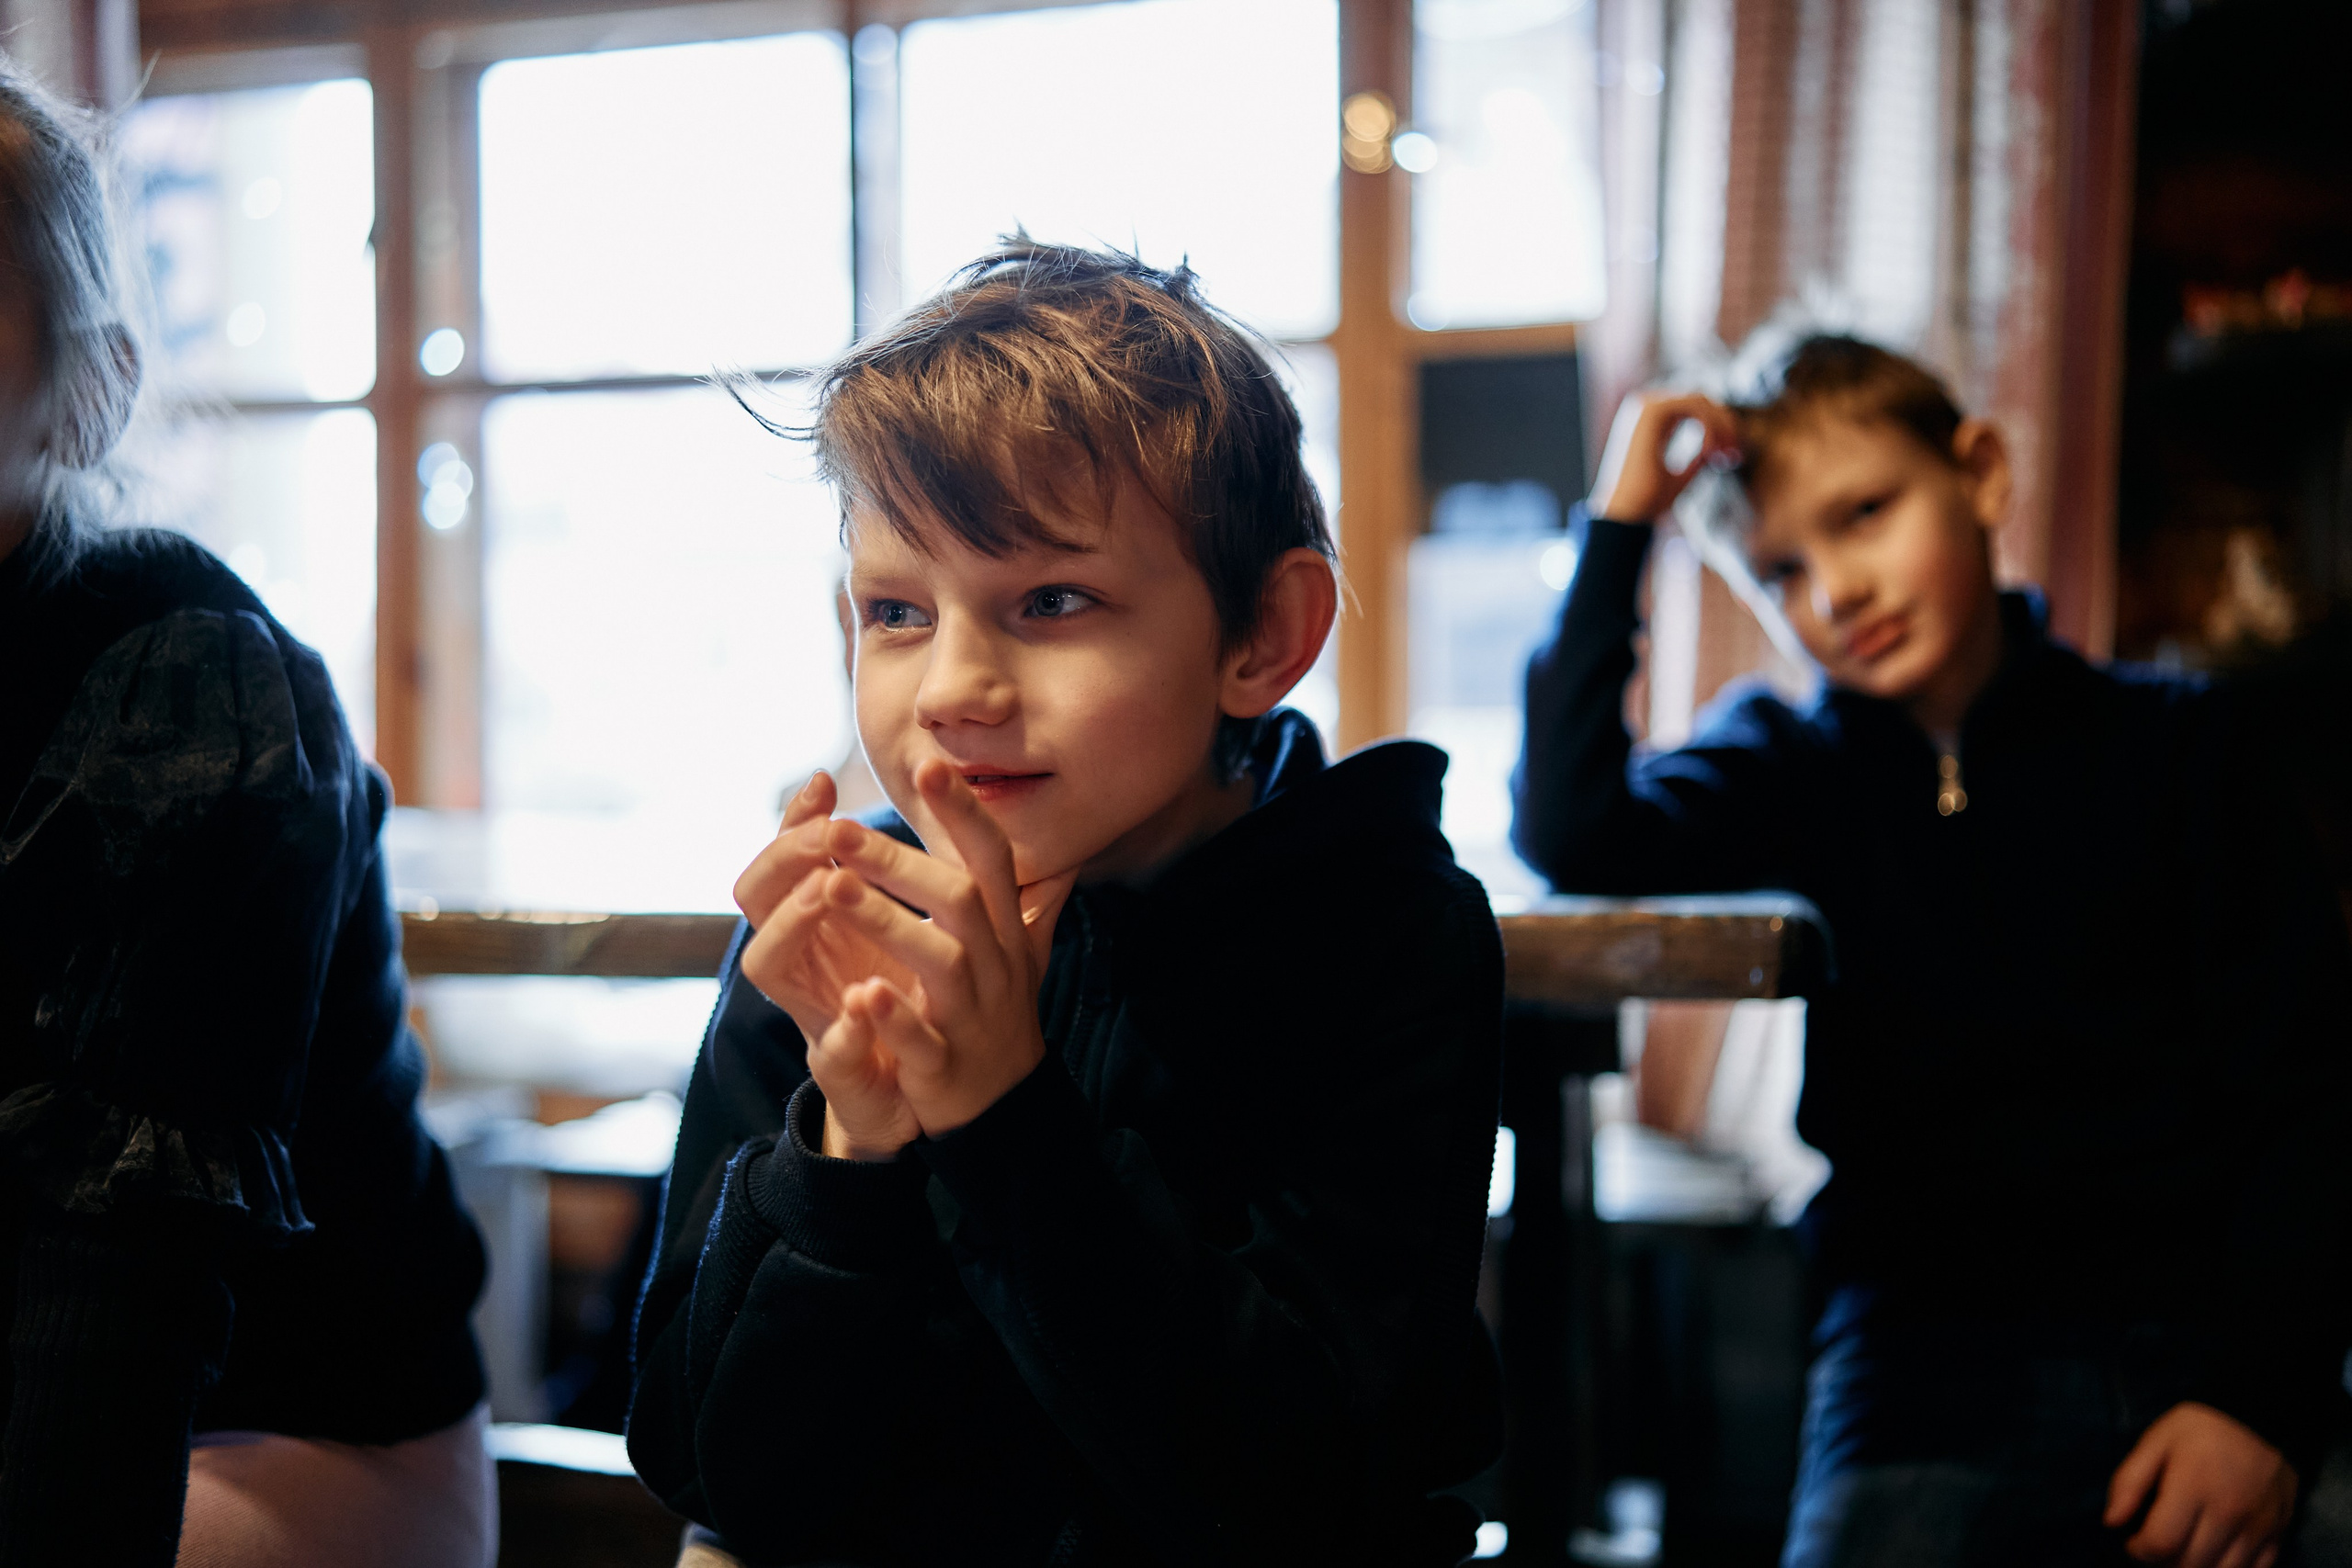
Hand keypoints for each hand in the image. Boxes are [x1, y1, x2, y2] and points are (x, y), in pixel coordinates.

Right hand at [732, 771, 922, 1159]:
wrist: (915, 1090)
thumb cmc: (892, 989)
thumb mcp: (882, 916)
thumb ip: (859, 860)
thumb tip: (825, 782)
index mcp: (812, 922)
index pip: (779, 859)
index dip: (792, 822)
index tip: (824, 785)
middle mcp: (799, 961)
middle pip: (756, 896)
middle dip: (787, 858)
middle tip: (831, 832)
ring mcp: (811, 1013)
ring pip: (768, 962)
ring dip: (794, 921)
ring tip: (827, 886)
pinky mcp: (840, 1069)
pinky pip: (831, 1048)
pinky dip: (845, 1024)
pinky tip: (865, 997)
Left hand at [806, 759, 1077, 1137]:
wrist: (1005, 1107)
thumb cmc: (1000, 1013)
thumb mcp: (1024, 951)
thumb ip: (1035, 900)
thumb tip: (1063, 851)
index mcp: (1005, 931)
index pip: (993, 859)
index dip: (966, 813)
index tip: (929, 765)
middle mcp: (995, 965)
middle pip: (960, 900)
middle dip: (900, 861)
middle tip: (839, 830)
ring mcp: (972, 1015)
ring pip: (940, 961)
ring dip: (887, 922)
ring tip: (831, 888)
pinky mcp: (945, 1065)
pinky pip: (920, 1038)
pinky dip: (891, 1017)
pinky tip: (858, 991)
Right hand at [1588, 391, 1741, 522]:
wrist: (1627, 513)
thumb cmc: (1649, 499)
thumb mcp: (1681, 474)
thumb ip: (1697, 457)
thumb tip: (1718, 446)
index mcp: (1649, 422)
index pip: (1693, 408)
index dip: (1719, 427)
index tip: (1732, 455)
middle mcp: (1644, 408)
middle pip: (1700, 400)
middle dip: (1725, 425)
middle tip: (1736, 454)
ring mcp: (1645, 406)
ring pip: (1699, 400)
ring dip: (1720, 426)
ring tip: (1726, 456)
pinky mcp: (1650, 411)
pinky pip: (1694, 407)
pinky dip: (1709, 427)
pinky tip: (1708, 453)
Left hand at [2106, 1402, 2296, 1567]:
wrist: (2261, 1415)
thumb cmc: (2200, 1428)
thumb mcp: (2155, 1441)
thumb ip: (2129, 1482)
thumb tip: (2110, 1522)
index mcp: (2193, 1486)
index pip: (2162, 1543)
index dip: (2139, 1550)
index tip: (2134, 1541)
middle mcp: (2229, 1512)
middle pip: (2190, 1565)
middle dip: (2164, 1563)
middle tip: (2158, 1546)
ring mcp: (2258, 1527)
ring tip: (2183, 1551)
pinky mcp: (2279, 1533)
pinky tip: (2214, 1556)